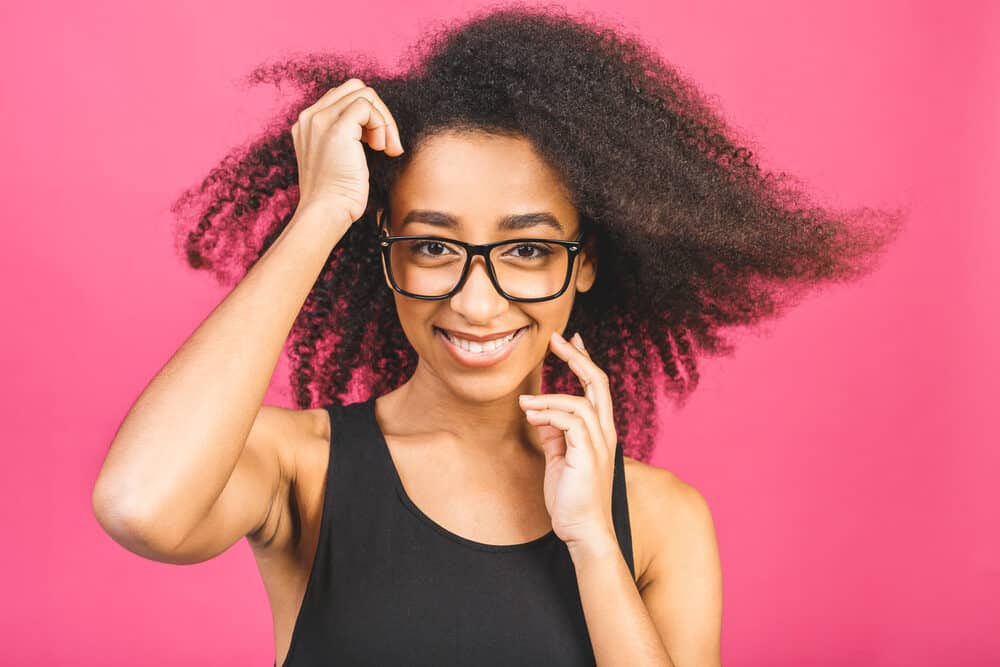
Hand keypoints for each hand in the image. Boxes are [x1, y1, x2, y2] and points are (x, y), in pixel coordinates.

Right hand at [290, 78, 404, 225]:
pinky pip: (367, 106)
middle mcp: (309, 117)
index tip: (376, 143)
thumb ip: (347, 138)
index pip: (343, 98)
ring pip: (364, 95)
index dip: (367, 116)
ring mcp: (321, 119)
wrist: (325, 212)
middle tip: (386, 143)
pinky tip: (382, 148)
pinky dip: (382, 124)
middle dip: (378, 112)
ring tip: (385, 148)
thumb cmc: (336, 196)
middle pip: (354, 89)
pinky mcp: (337, 127)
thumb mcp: (338, 160)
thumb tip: (373, 128)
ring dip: (383, 121)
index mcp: (307, 124)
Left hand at [518, 331, 619, 552]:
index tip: (570, 341)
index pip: (597, 388)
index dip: (584, 361)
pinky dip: (548, 413)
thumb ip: (554, 434)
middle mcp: (606, 433)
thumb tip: (539, 414)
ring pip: (579, 402)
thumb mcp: (559, 459)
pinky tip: (530, 415)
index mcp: (601, 432)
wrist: (583, 531)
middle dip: (577, 358)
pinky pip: (570, 420)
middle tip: (556, 339)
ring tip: (524, 403)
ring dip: (548, 398)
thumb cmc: (572, 499)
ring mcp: (599, 444)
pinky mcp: (588, 454)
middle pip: (598, 383)